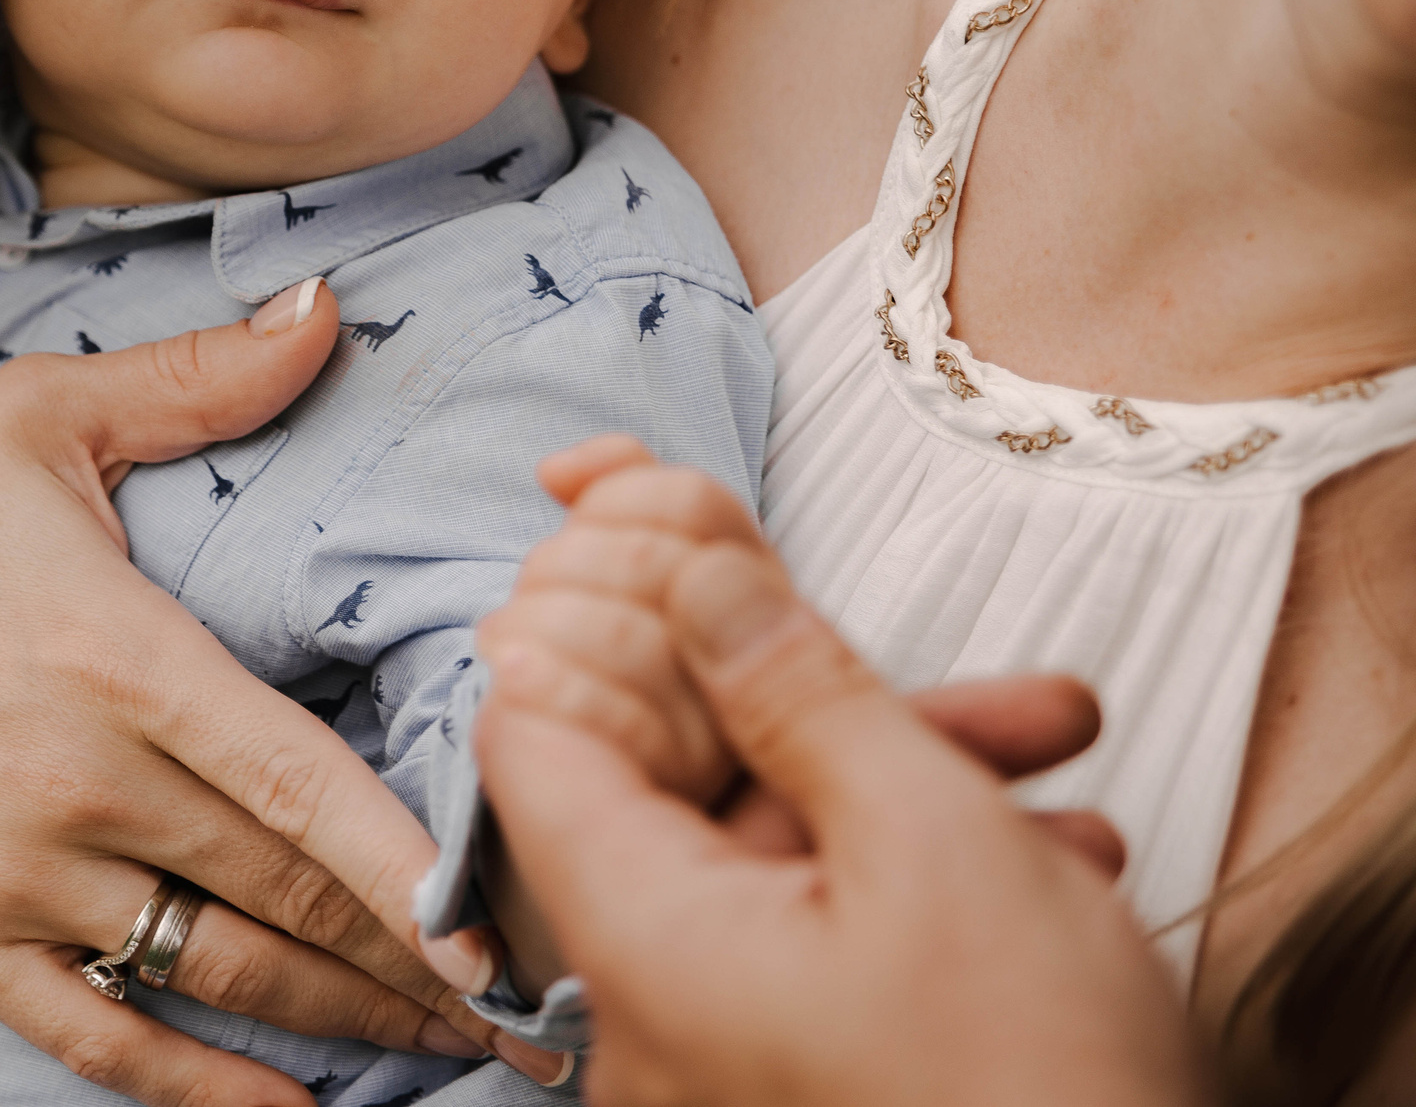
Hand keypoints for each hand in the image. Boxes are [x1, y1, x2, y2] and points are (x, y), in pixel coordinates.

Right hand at [0, 280, 500, 1106]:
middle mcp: (76, 784)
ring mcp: (15, 876)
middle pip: (286, 895)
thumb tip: (329, 310)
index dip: (413, 870)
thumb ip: (199, 381)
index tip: (506, 931)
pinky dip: (198, 1088)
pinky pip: (96, 1035)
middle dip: (417, 958)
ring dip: (342, 1019)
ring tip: (446, 1045)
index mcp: (118, 658)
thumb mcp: (44, 414)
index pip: (300, 785)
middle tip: (528, 1001)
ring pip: (216, 973)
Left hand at [471, 500, 1202, 1106]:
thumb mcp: (936, 848)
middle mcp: (654, 1005)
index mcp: (640, 940)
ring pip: (782, 852)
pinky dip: (920, 875)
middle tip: (879, 608)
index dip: (600, 615)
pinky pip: (828, 939)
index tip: (686, 543)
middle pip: (676, 779)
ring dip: (906, 772)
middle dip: (808, 685)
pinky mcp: (807, 1078)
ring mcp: (728, 1051)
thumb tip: (694, 573)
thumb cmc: (1041, 1098)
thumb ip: (800, 689)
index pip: (535, 729)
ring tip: (1049, 727)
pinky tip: (1058, 848)